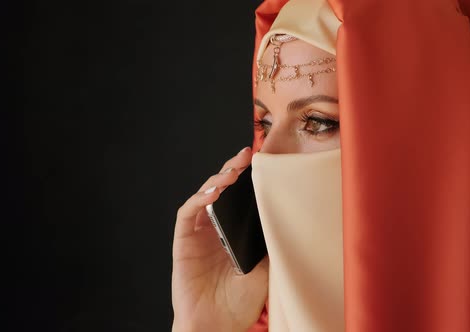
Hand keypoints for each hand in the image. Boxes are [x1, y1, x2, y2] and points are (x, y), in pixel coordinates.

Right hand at [172, 147, 268, 331]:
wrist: (218, 325)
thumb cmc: (240, 302)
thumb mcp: (265, 267)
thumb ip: (269, 241)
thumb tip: (285, 212)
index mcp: (234, 233)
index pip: (240, 199)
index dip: (248, 180)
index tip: (262, 163)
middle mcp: (215, 229)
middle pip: (221, 191)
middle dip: (232, 170)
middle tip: (246, 155)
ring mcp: (198, 234)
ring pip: (203, 196)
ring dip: (216, 180)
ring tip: (232, 172)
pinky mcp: (183, 242)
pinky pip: (187, 214)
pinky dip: (198, 200)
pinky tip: (213, 193)